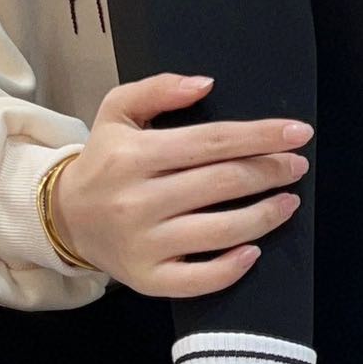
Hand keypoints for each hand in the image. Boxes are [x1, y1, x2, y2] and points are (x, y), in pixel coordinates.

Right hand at [50, 73, 312, 297]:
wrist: (64, 218)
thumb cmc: (104, 162)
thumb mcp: (116, 112)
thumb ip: (157, 90)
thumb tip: (205, 83)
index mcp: (134, 155)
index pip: (212, 141)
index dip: (261, 137)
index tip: (299, 133)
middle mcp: (138, 200)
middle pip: (222, 183)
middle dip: (269, 172)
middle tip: (297, 166)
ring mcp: (143, 244)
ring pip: (219, 231)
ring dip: (264, 216)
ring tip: (289, 202)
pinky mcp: (147, 279)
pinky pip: (198, 279)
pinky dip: (231, 268)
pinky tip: (254, 251)